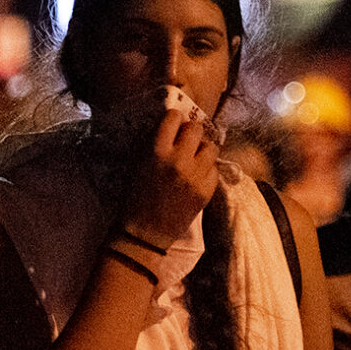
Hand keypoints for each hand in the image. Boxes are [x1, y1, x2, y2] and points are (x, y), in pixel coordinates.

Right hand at [119, 98, 217, 249]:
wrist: (145, 232)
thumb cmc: (136, 197)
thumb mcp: (138, 164)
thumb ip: (153, 142)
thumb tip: (170, 123)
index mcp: (156, 151)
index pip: (174, 117)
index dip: (174, 119)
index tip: (174, 124)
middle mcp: (178, 161)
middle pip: (196, 128)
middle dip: (191, 132)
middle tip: (186, 141)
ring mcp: (195, 176)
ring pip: (211, 147)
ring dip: (202, 150)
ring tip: (194, 158)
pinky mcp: (206, 191)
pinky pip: (215, 169)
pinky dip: (207, 170)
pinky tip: (196, 176)